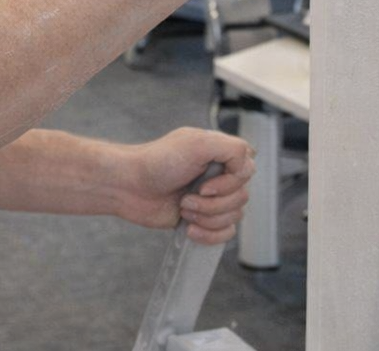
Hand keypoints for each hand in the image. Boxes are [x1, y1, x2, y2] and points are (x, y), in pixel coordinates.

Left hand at [115, 127, 254, 245]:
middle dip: (212, 204)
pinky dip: (209, 235)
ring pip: (234, 217)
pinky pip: (225, 234)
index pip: (248, 170)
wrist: (129, 187)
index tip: (204, 185)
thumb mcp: (196, 143)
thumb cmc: (157, 162)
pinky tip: (189, 228)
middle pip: (242, 198)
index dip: (230, 183)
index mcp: (220, 154)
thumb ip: (232, 148)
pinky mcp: (204, 219)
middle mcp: (219, 175)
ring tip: (183, 209)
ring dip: (207, 217)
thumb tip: (248, 165)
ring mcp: (212, 198)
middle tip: (187, 197)